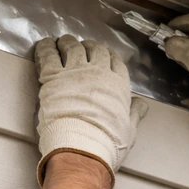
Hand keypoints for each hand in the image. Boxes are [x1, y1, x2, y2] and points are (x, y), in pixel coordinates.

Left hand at [34, 35, 148, 185]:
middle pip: (95, 50)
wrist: (81, 146)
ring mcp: (75, 72)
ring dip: (69, 43)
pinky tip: (46, 44)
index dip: (109, 56)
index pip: (115, 62)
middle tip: (84, 47)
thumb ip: (135, 114)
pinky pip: (48, 55)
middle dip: (90, 46)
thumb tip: (142, 105)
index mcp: (118, 85)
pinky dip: (46, 47)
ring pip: (73, 48)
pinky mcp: (53, 76)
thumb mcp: (129, 130)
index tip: (105, 56)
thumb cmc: (106, 142)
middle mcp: (98, 73)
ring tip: (64, 42)